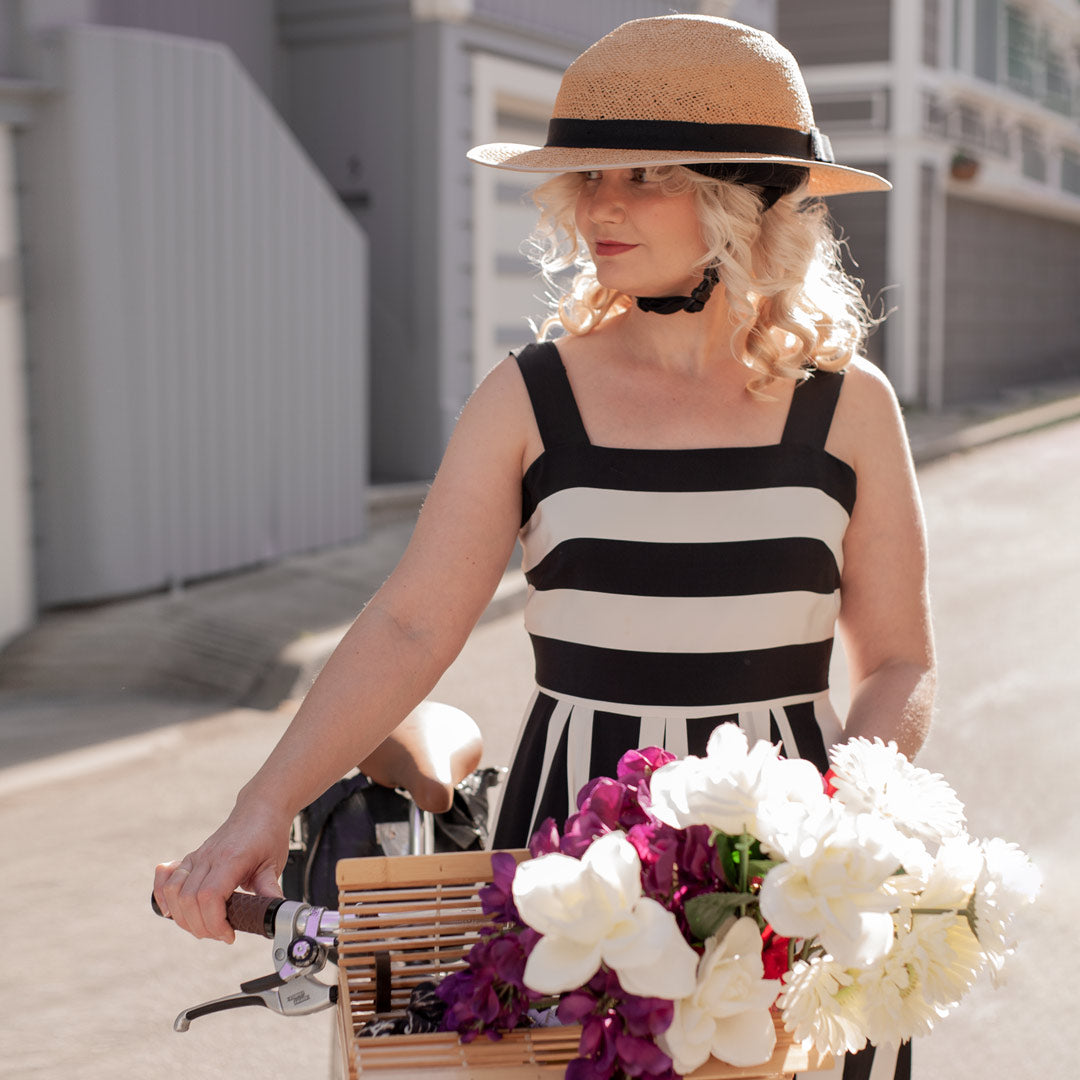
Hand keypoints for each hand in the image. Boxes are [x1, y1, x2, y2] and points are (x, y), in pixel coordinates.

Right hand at [153, 802, 289, 942]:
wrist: (260, 808)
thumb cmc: (268, 834)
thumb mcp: (274, 863)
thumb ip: (270, 890)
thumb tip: (275, 915)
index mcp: (230, 858)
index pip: (208, 896)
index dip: (214, 922)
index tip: (229, 934)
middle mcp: (208, 857)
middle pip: (188, 899)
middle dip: (201, 926)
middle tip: (221, 934)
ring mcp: (197, 856)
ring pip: (174, 892)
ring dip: (183, 918)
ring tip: (204, 926)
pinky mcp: (191, 857)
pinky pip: (166, 877)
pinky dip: (161, 896)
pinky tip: (169, 911)